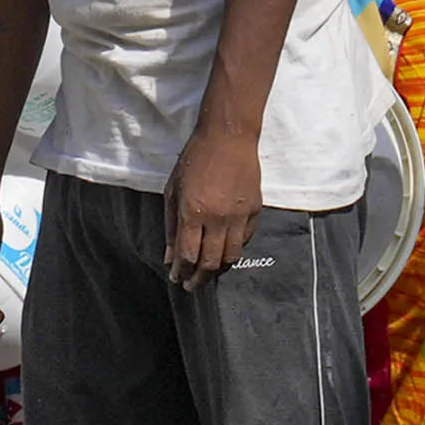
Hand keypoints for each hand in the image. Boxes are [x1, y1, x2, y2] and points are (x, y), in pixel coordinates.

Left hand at [164, 124, 262, 291]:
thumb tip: (170, 257)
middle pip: (210, 262)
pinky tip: (224, 253)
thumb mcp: (172, 191)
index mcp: (193, 212)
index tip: (176, 279)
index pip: (187, 255)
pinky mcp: (254, 211)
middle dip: (199, 278)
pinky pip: (245, 240)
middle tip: (191, 286)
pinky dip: (233, 251)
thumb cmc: (193, 161)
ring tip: (207, 274)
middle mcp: (218, 218)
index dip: (181, 272)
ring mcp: (239, 216)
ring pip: (231, 256)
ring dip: (218, 270)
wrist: (228, 138)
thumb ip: (171, 226)